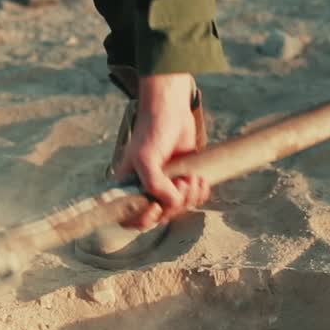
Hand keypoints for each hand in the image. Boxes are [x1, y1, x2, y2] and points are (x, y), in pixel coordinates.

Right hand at [114, 73, 210, 229]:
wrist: (171, 110)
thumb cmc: (152, 131)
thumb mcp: (145, 158)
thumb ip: (154, 184)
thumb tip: (172, 204)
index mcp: (129, 186)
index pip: (132, 218)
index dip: (145, 219)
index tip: (156, 206)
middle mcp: (146, 189)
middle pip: (160, 216)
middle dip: (174, 204)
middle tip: (181, 184)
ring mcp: (166, 186)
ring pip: (178, 209)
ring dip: (189, 197)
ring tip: (193, 178)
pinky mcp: (184, 179)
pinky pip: (192, 199)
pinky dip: (199, 193)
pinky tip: (200, 179)